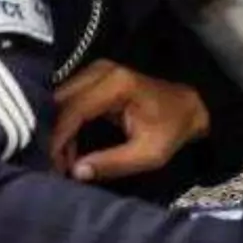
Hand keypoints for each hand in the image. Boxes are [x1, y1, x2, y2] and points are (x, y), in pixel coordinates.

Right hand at [49, 60, 209, 181]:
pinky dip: (66, 123)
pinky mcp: (94, 76)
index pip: (74, 109)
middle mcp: (101, 71)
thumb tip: (76, 172)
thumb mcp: (148, 154)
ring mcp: (96, 70)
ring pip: (61, 100)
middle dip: (55, 134)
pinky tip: (69, 146)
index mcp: (117, 84)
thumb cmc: (172, 129)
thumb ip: (112, 163)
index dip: (59, 137)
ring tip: (63, 158)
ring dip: (59, 129)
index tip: (53, 163)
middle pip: (61, 101)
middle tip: (55, 163)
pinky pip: (69, 99)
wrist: (189, 107)